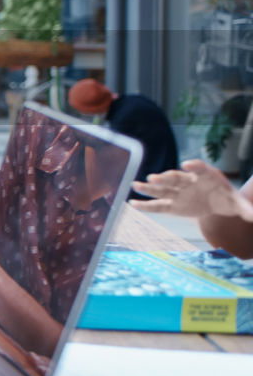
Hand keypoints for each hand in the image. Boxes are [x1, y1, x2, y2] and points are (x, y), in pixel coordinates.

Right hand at [131, 159, 252, 222]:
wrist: (219, 204)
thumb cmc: (230, 201)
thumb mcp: (241, 206)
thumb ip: (247, 210)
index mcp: (208, 177)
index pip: (200, 168)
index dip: (194, 166)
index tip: (187, 165)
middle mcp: (190, 182)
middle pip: (177, 177)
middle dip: (166, 178)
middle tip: (154, 178)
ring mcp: (179, 193)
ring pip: (164, 189)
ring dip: (150, 187)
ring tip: (136, 185)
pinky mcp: (173, 204)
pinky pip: (158, 205)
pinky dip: (146, 205)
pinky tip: (133, 203)